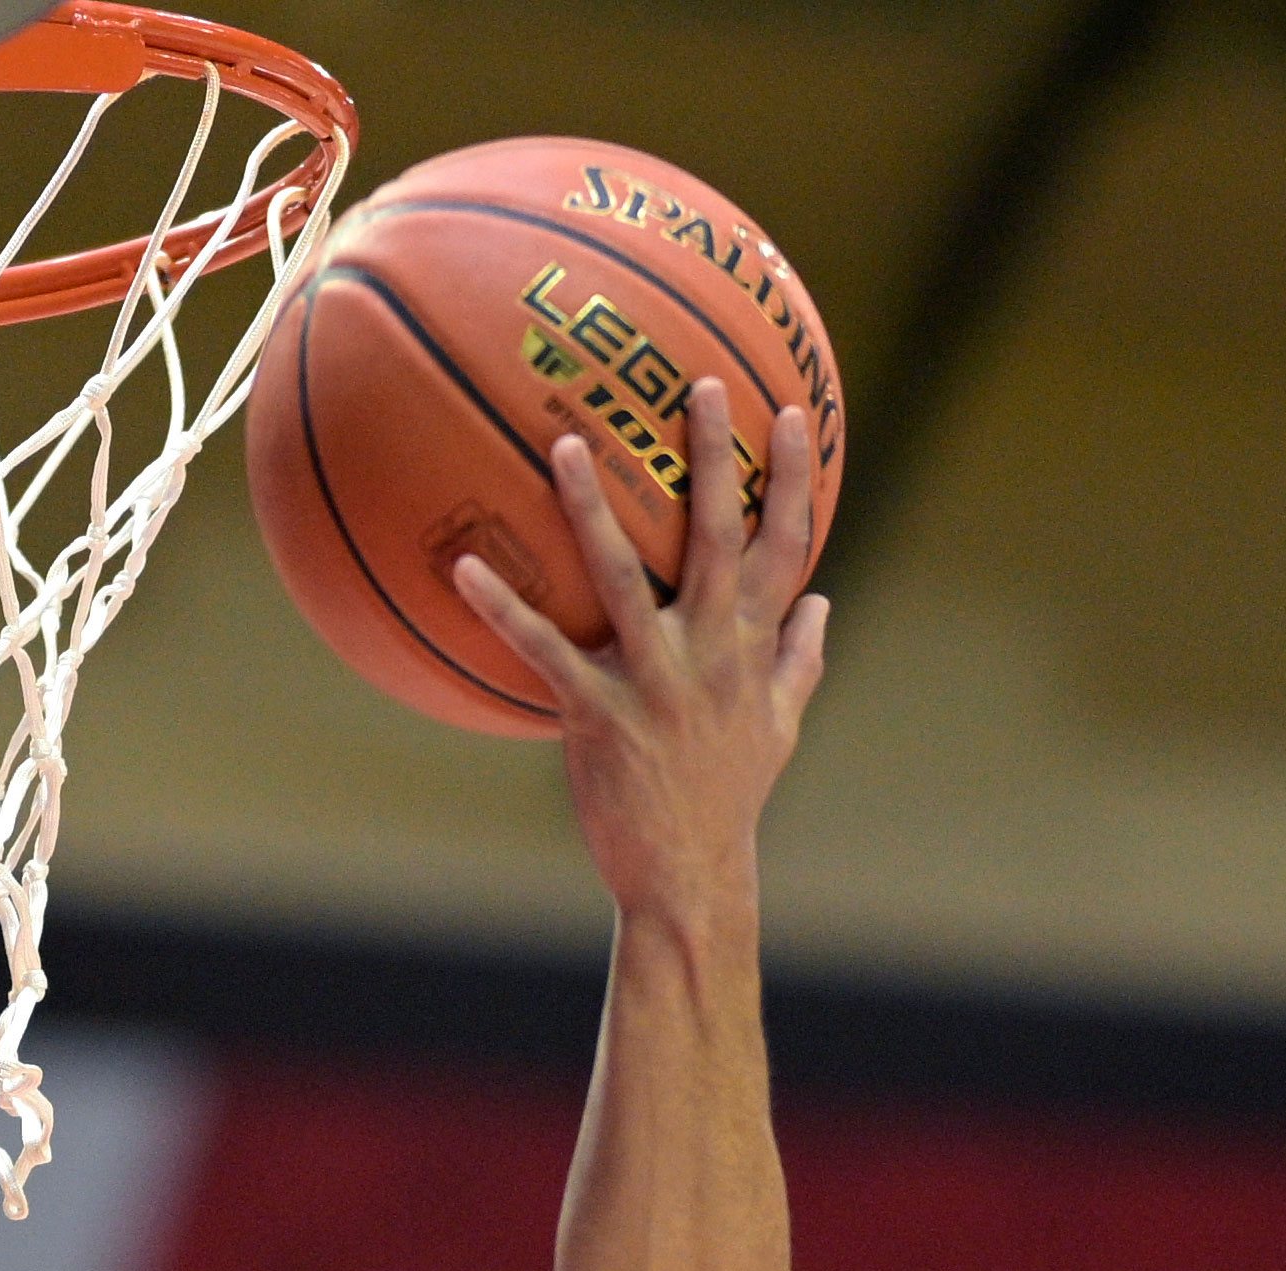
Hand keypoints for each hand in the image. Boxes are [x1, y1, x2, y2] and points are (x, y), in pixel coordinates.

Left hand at [445, 376, 826, 918]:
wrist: (689, 873)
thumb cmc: (728, 795)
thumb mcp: (780, 726)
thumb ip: (801, 659)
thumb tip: (822, 602)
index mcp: (753, 647)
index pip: (787, 546)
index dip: (793, 479)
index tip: (796, 411)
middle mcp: (711, 653)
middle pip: (717, 538)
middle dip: (713, 459)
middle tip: (702, 383)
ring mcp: (655, 681)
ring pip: (623, 578)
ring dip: (591, 509)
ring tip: (566, 444)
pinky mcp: (597, 715)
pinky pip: (544, 651)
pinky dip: (503, 610)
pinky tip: (464, 567)